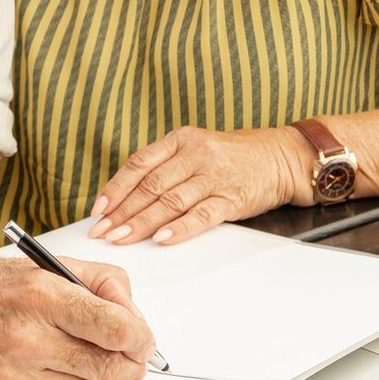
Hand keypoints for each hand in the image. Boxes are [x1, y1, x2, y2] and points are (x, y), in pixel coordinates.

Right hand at [0, 257, 153, 379]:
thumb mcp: (43, 265)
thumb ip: (98, 282)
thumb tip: (133, 316)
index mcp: (39, 296)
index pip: (114, 328)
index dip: (140, 337)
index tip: (143, 339)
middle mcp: (25, 339)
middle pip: (106, 367)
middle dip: (131, 364)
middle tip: (134, 358)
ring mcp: (11, 378)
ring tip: (108, 367)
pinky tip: (67, 376)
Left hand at [88, 126, 315, 245]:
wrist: (280, 157)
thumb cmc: (233, 157)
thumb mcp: (195, 150)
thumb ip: (165, 168)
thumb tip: (124, 199)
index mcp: (181, 140)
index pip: (139, 164)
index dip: (115, 188)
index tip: (98, 209)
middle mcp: (195, 154)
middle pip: (151, 185)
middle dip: (122, 212)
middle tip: (102, 231)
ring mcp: (214, 176)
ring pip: (170, 201)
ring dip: (142, 223)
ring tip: (122, 239)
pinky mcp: (232, 197)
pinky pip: (201, 215)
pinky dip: (180, 228)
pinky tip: (162, 238)